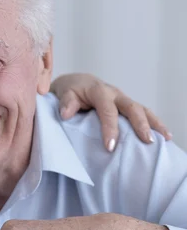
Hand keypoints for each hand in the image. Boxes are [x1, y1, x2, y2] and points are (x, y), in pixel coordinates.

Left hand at [51, 73, 171, 150]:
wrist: (76, 82)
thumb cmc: (70, 91)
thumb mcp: (64, 94)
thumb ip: (66, 103)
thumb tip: (66, 114)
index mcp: (99, 92)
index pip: (107, 110)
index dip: (109, 128)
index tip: (110, 147)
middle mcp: (115, 94)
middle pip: (131, 108)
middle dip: (140, 124)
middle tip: (147, 142)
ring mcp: (123, 100)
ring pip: (142, 110)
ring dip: (154, 124)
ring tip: (164, 139)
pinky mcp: (127, 106)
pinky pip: (143, 113)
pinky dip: (154, 123)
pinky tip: (164, 137)